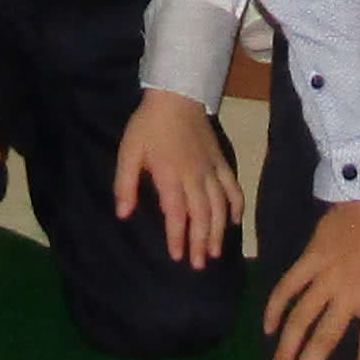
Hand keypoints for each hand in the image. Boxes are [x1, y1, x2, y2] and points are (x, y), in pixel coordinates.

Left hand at [115, 89, 237, 266]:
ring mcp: (211, 169)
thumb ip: (125, 184)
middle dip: (201, 242)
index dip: (178, 237)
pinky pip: (232, 187)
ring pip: (220, 205)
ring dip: (219, 231)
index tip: (178, 257)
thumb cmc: (148, 126)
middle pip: (202, 215)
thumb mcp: (128, 152)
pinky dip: (235, 206)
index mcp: (171, 175)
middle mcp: (195, 176)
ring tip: (216, 252)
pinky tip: (234, 222)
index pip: (176, 213)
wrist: (176, 95)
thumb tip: (123, 214)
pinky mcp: (221, 161)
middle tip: (200, 264)